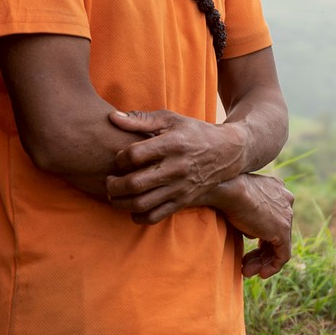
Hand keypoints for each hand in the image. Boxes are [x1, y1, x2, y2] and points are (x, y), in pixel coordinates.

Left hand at [104, 110, 246, 223]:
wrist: (227, 152)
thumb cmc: (192, 132)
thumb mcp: (171, 119)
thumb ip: (141, 119)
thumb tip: (113, 118)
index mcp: (172, 144)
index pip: (134, 155)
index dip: (119, 158)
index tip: (119, 157)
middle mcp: (176, 168)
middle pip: (135, 183)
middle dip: (113, 184)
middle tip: (109, 180)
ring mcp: (180, 188)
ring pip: (141, 204)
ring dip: (121, 202)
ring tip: (115, 194)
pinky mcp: (183, 201)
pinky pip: (155, 216)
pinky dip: (138, 216)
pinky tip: (133, 206)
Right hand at [210, 173, 293, 277]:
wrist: (226, 187)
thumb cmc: (225, 191)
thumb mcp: (238, 202)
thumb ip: (247, 216)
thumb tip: (250, 233)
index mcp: (276, 189)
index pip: (272, 218)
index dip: (260, 236)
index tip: (245, 245)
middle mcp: (285, 200)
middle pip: (275, 233)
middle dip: (260, 252)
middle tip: (244, 264)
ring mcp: (286, 215)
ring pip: (279, 245)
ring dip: (262, 262)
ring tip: (246, 272)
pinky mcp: (283, 230)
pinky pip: (283, 254)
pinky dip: (273, 266)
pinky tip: (261, 274)